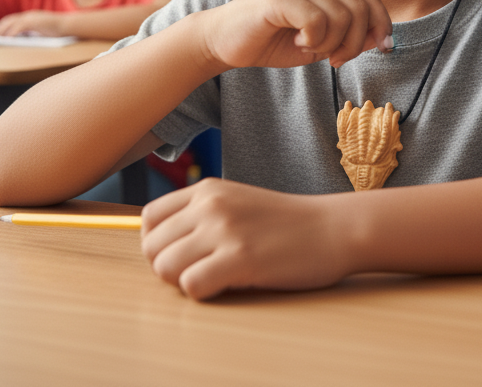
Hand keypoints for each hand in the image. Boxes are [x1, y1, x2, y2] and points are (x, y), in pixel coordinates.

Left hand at [0, 11, 66, 36]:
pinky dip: (12, 33)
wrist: (69, 25)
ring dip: (1, 31)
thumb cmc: (57, 31)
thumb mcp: (41, 31)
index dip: (2, 27)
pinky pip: (19, 27)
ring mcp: (32, 17)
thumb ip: (31, 33)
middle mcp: (29, 15)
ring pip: (11, 23)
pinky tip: (7, 40)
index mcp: (30, 17)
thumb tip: (20, 41)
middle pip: (8, 20)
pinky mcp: (35, 22)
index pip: (11, 20)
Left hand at [141, 178, 346, 299]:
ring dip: (183, 282)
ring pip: (165, 268)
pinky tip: (228, 284)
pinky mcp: (240, 258)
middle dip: (169, 267)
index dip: (158, 244)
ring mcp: (225, 230)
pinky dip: (203, 293)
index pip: (149, 218)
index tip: (182, 255)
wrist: (332, 228)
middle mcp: (210, 204)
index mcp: (207, 189)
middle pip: (152, 247)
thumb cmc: (286, 223)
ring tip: (214, 277)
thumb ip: (201, 214)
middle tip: (200, 271)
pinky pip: (191, 286)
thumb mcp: (237, 202)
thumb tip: (158, 244)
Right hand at [197, 0, 391, 70]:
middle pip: (360, 7)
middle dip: (356, 43)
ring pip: (342, 17)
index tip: (382, 49)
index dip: (382, 23)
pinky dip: (312, 41)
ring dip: (331, 45)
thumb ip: (350, 36)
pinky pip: (317, 22)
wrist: (224, 41)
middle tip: (336, 60)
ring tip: (309, 48)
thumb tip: (382, 38)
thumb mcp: (320, 42)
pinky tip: (295, 41)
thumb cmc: (272, 41)